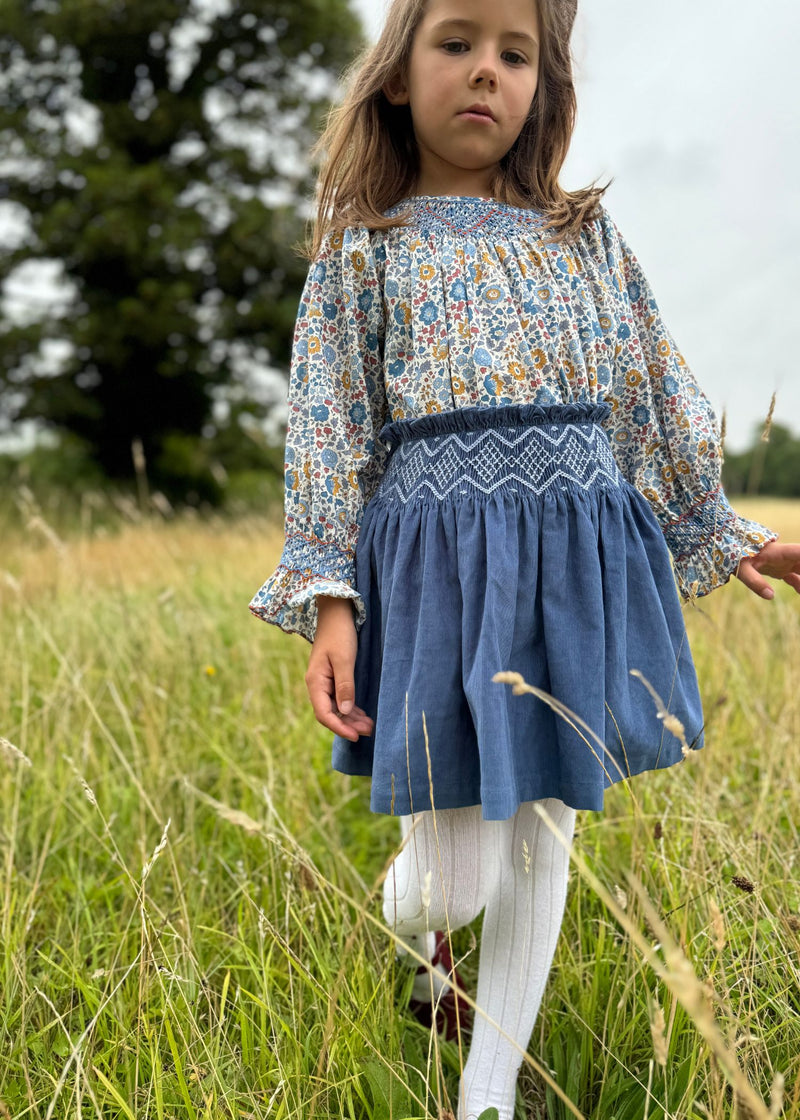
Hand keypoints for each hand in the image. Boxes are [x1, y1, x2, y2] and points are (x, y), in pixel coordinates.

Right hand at [305, 596, 374, 741]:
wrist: (336, 613)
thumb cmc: (339, 634)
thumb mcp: (344, 659)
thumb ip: (345, 685)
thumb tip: (346, 711)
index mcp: (315, 682)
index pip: (324, 714)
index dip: (339, 728)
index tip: (356, 736)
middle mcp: (317, 685)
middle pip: (330, 714)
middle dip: (348, 725)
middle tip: (369, 731)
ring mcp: (325, 682)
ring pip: (336, 708)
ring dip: (351, 719)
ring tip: (370, 726)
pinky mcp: (333, 678)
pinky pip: (340, 700)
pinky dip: (351, 709)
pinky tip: (363, 715)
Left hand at [736, 541, 799, 599]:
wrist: (730, 546)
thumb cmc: (736, 553)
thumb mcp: (742, 568)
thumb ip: (754, 580)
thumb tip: (770, 596)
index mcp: (778, 552)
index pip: (798, 552)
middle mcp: (785, 557)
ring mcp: (783, 563)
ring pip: (799, 571)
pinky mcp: (779, 570)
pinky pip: (793, 578)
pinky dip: (798, 585)